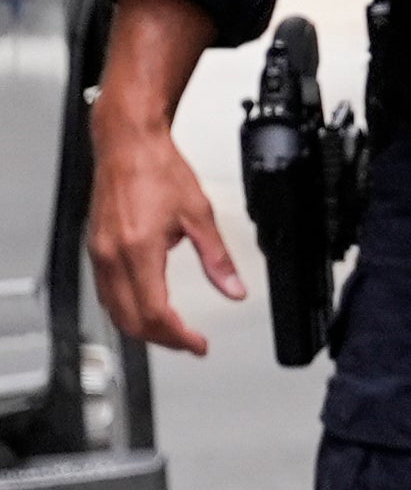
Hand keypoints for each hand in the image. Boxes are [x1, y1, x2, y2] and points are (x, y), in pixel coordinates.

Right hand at [86, 0, 231, 357]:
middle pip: (131, 320)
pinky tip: (148, 309)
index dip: (179, 337)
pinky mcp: (96, 249)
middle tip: (190, 344)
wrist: (128, 144)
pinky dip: (128, 310)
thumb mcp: (200, 215)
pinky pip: (107, 293)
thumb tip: (235, 289)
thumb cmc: (159, 169)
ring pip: (115, 310)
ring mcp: (100, 254)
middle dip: (162, 340)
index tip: (199, 345)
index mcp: (139, 250)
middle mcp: (113, 257)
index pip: (155, 313)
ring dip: (143, 328)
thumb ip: (218, 258)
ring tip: (174, 332)